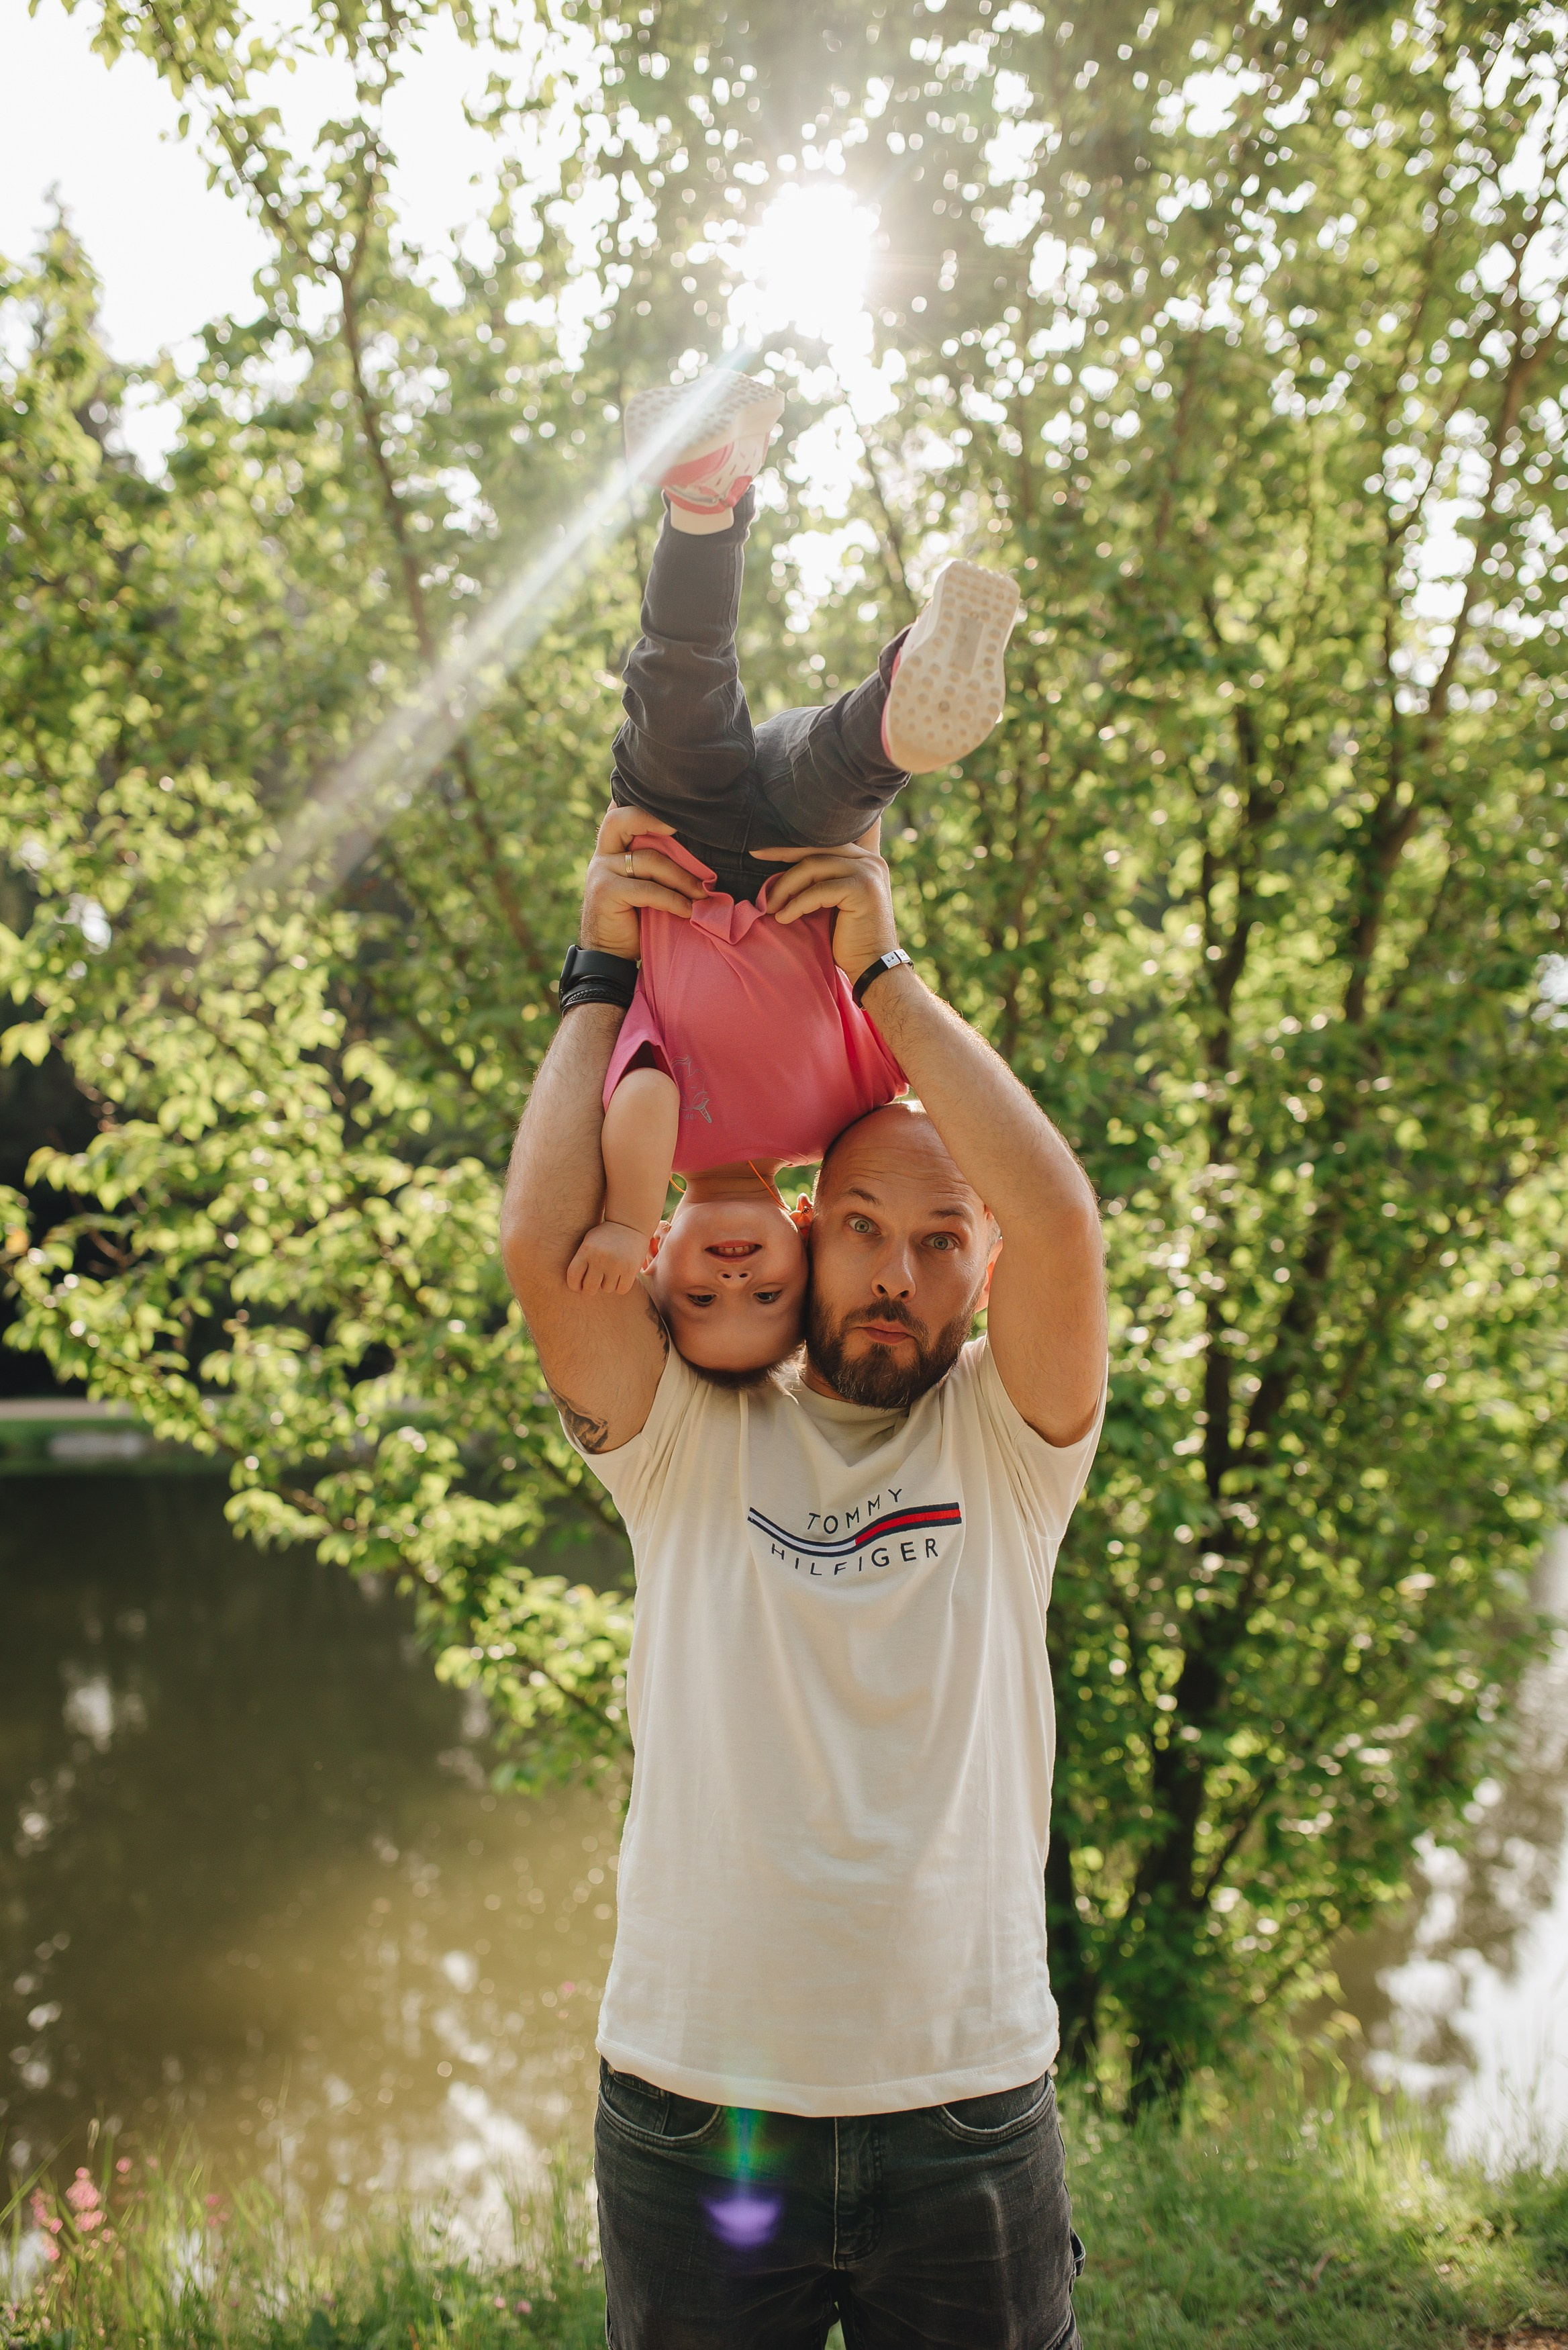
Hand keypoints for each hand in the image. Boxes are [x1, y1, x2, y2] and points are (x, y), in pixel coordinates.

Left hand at [566, 1219, 650, 1294]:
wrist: (630, 1224)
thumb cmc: (605, 1235)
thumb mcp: (589, 1241)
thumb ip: (580, 1260)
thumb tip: (576, 1285)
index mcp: (587, 1250)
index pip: (573, 1276)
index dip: (574, 1286)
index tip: (579, 1286)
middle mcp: (600, 1258)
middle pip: (590, 1288)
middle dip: (592, 1288)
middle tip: (596, 1283)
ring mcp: (616, 1264)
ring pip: (607, 1289)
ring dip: (608, 1285)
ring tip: (611, 1273)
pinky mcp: (630, 1269)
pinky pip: (621, 1290)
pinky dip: (621, 1286)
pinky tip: (621, 1276)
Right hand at [581, 806, 706, 957]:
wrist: (609, 956)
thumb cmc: (634, 919)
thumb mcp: (645, 885)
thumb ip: (656, 865)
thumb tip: (701, 850)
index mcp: (611, 848)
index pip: (620, 813)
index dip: (641, 803)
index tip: (675, 804)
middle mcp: (602, 854)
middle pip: (622, 820)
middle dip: (654, 818)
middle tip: (689, 826)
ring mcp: (601, 871)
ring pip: (649, 860)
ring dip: (682, 877)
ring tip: (704, 893)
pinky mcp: (606, 892)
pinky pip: (648, 889)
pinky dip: (673, 899)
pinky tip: (689, 910)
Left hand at [751, 840, 899, 984]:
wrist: (873, 967)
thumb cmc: (848, 938)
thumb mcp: (834, 901)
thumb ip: (821, 879)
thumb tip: (781, 866)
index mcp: (864, 859)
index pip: (825, 840)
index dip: (795, 841)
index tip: (765, 847)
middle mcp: (869, 860)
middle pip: (817, 846)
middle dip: (783, 851)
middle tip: (756, 855)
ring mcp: (868, 872)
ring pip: (814, 865)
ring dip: (786, 885)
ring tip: (770, 905)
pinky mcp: (862, 889)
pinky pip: (818, 890)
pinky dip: (797, 904)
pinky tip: (783, 918)